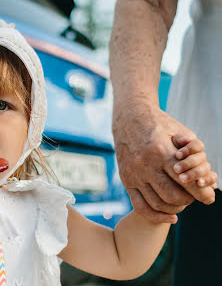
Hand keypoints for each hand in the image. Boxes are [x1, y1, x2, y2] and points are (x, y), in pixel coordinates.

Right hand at [113, 102, 215, 222]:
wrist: (129, 120)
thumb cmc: (160, 126)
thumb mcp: (180, 133)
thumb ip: (195, 155)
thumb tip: (210, 181)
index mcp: (160, 152)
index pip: (186, 181)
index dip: (201, 192)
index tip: (210, 197)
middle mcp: (145, 166)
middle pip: (174, 196)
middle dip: (189, 200)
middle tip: (194, 196)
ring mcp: (134, 175)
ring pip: (159, 203)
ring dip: (176, 208)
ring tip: (183, 202)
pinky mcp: (126, 181)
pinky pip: (141, 206)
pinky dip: (157, 216)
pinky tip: (171, 217)